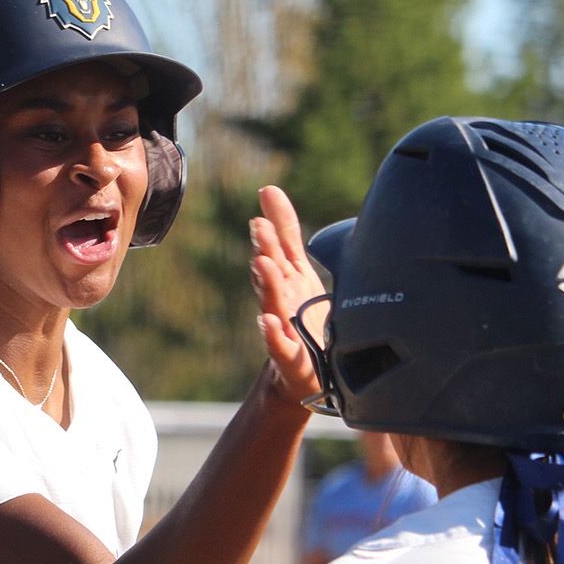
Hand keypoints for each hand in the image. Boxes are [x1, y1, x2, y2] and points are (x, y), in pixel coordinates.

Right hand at [249, 185, 327, 403]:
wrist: (303, 373)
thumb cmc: (302, 318)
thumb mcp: (298, 271)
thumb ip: (285, 233)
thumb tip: (268, 190)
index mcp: (287, 278)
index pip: (281, 247)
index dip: (275, 225)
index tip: (266, 200)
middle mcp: (281, 299)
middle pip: (273, 271)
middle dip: (266, 249)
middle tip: (260, 227)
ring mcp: (283, 328)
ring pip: (272, 302)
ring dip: (266, 282)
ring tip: (262, 263)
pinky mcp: (289, 357)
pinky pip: (279, 345)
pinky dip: (272, 333)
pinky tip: (268, 320)